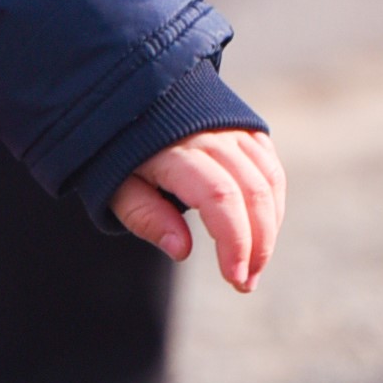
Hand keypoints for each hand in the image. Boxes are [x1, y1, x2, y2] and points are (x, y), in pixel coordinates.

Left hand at [109, 127, 283, 291]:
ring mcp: (232, 128)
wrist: (122, 100)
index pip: (220, 197)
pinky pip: (269, 168)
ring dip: (269, 229)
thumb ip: (144, 216)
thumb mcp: (111, 185)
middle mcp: (210, 134)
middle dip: (257, 245)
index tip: (234, 278)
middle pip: (253, 193)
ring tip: (251, 267)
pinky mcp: (245, 128)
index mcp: (174, 148)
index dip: (234, 241)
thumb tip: (181, 250)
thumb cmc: (113, 150)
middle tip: (244, 283)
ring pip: (268, 182)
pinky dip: (271, 204)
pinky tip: (259, 232)